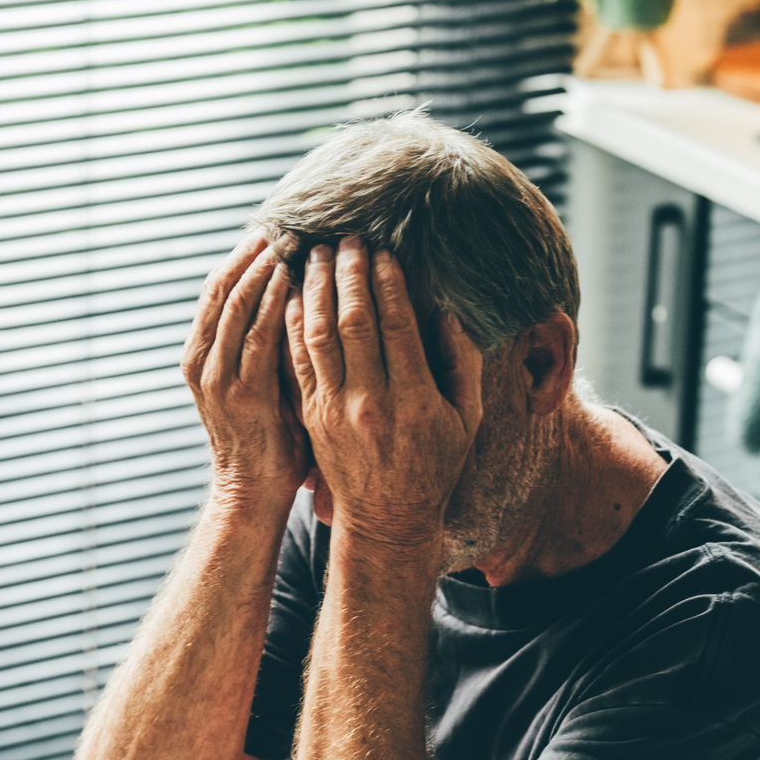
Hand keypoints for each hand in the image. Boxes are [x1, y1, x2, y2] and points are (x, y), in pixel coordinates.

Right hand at [182, 232, 309, 501]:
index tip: (269, 230)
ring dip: (262, 268)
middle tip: (281, 223)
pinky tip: (290, 276)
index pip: (217, 292)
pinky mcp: (241, 392)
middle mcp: (202, 362)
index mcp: (201, 356)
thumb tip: (297, 299)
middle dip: (251, 254)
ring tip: (287, 238)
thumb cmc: (267, 441)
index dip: (241, 257)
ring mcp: (218, 377)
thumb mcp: (262, 385)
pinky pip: (257, 335)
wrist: (251, 494)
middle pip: (222, 288)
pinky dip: (272, 302)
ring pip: (236, 304)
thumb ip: (269, 347)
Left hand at [285, 238, 482, 551]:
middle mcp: (370, 402)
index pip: (396, 325)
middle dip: (348, 273)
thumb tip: (447, 313)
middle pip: (354, 322)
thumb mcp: (466, 420)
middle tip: (345, 239)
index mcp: (413, 400)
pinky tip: (292, 294)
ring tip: (314, 255)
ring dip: (315, 290)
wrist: (387, 519)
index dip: (387, 282)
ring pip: (319, 336)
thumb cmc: (434, 466)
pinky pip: (297, 361)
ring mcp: (335, 410)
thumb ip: (461, 364)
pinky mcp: (311, 416)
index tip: (382, 251)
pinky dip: (293, 324)